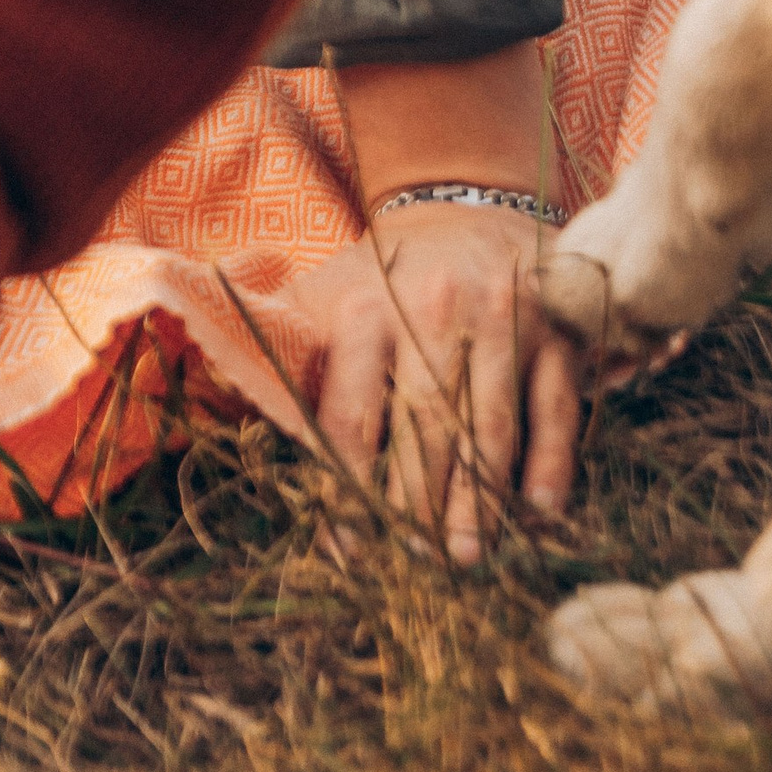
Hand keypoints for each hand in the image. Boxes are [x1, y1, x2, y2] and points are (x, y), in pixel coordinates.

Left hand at [286, 205, 581, 563]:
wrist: (466, 206)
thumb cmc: (383, 279)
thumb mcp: (323, 296)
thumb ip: (283, 352)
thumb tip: (215, 405)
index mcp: (367, 311)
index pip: (352, 417)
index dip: (347, 491)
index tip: (347, 552)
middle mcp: (435, 311)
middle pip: (426, 428)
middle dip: (419, 504)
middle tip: (417, 565)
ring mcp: (503, 318)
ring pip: (491, 423)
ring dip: (480, 498)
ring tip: (467, 557)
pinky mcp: (556, 329)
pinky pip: (556, 405)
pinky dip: (552, 460)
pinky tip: (541, 510)